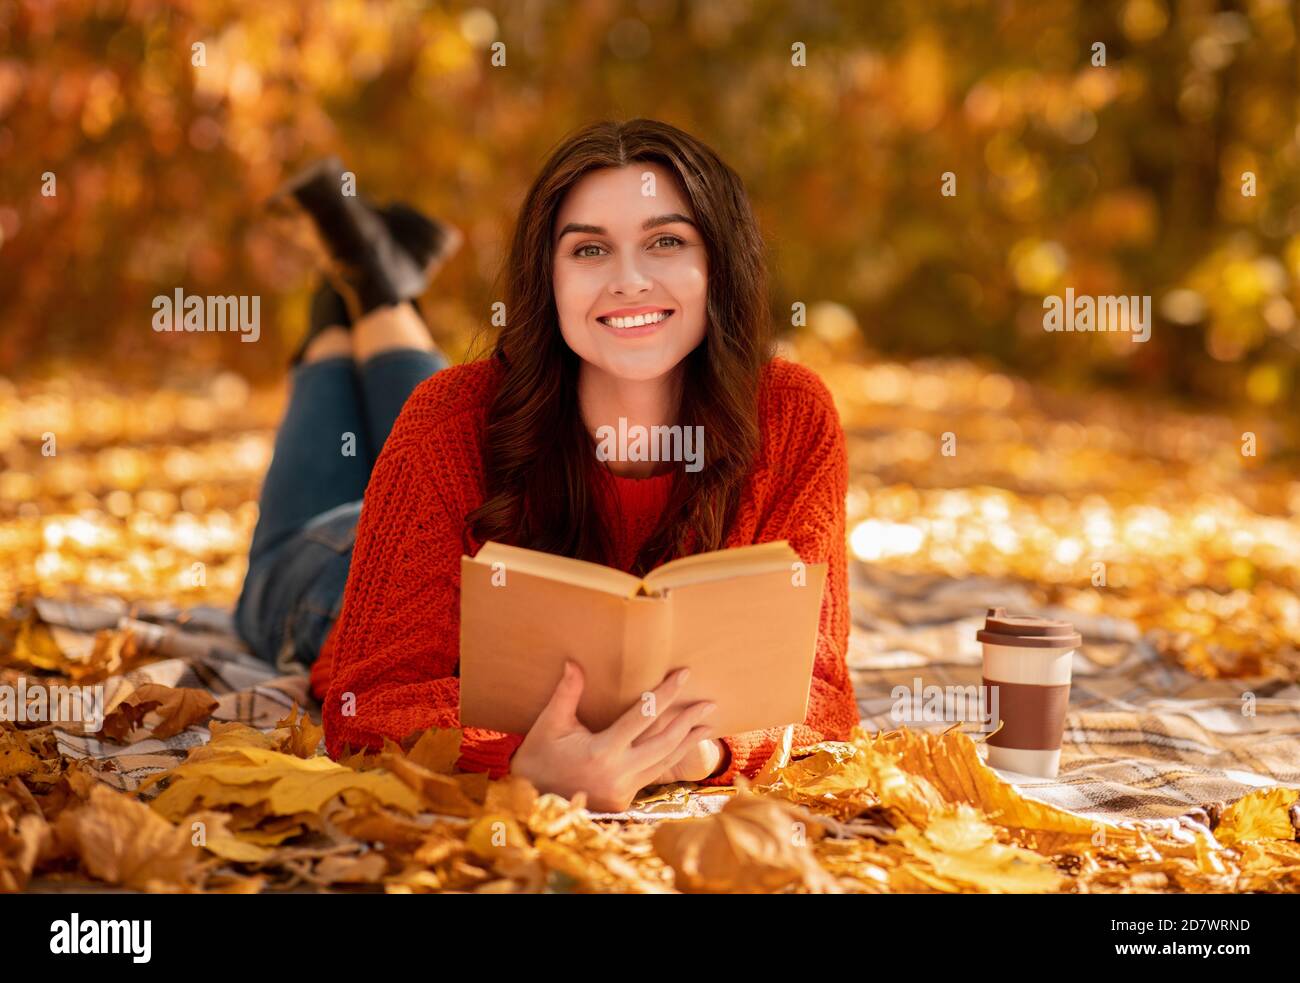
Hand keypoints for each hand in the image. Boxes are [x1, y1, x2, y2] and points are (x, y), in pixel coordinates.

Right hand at [509, 662, 716, 812]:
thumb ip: (567, 693)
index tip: (683, 676)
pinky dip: (670, 758)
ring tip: (707, 725)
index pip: (642, 716)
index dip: (665, 694)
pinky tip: (683, 746)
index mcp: (602, 751)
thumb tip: (574, 662)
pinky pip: (653, 774)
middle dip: (688, 722)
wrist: (531, 797)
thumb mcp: (550, 723)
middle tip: (708, 704)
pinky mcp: (625, 800)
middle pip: (664, 743)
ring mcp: (623, 790)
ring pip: (664, 762)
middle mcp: (618, 773)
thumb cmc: (540, 754)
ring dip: (687, 742)